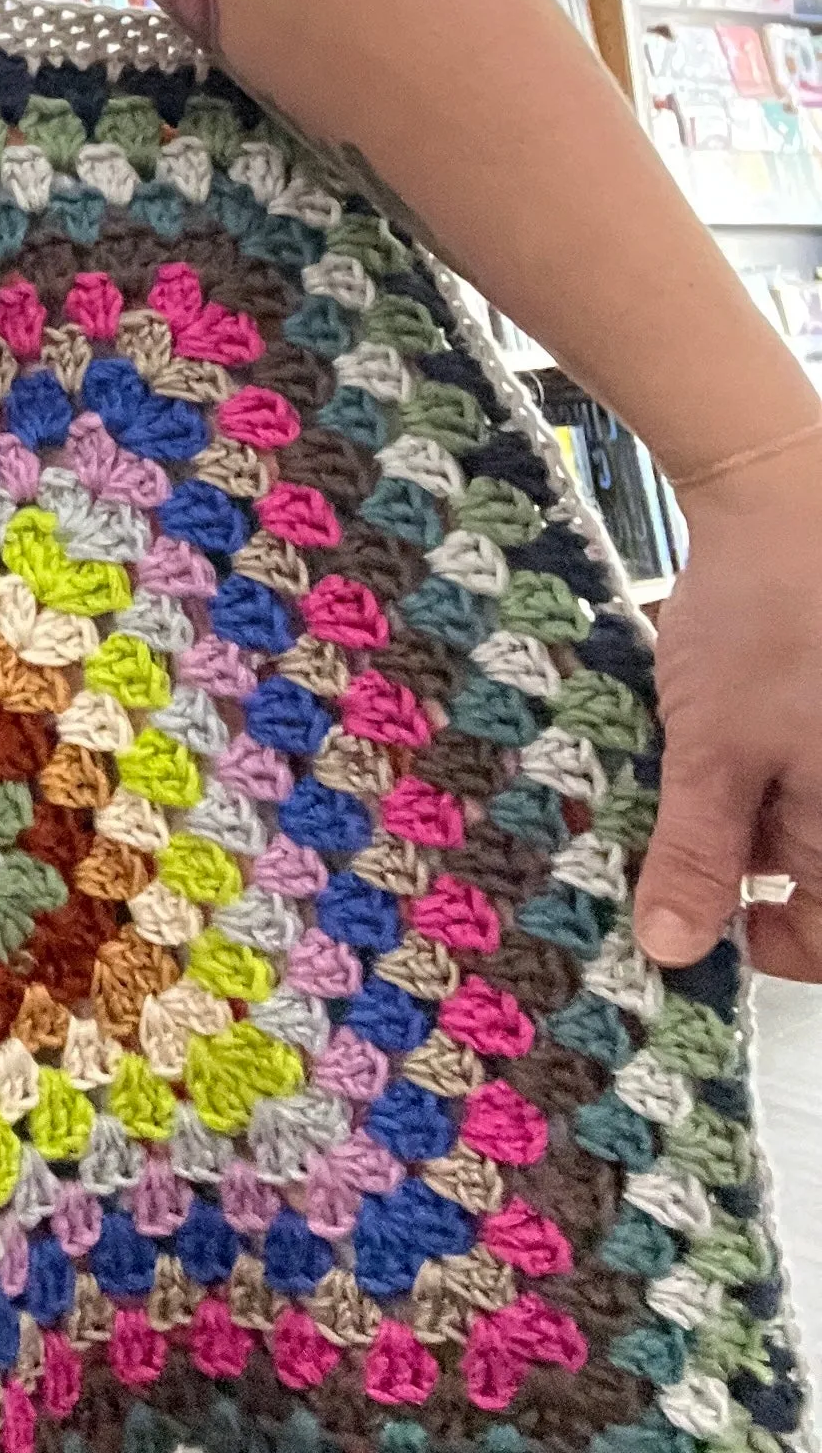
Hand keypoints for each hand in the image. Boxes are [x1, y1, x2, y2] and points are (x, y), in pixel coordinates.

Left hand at [632, 430, 821, 976]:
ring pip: (786, 817)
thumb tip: (675, 948)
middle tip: (647, 844)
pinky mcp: (811, 713)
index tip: (690, 923)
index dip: (763, 945)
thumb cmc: (768, 626)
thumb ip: (697, 855)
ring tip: (659, 783)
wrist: (790, 504)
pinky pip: (782, 764)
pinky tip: (687, 739)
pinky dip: (734, 766)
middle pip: (806, 873)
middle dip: (728, 867)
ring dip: (725, 813)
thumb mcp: (713, 752)